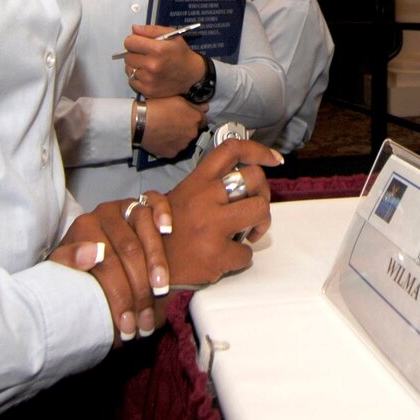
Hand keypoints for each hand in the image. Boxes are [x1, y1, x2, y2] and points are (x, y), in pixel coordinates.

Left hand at [50, 193, 171, 345]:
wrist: (86, 262)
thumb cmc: (77, 272)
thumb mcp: (64, 271)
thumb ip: (70, 261)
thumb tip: (93, 254)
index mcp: (84, 228)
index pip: (107, 261)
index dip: (119, 294)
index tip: (126, 323)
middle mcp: (104, 213)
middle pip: (129, 249)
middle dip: (140, 289)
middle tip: (145, 320)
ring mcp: (124, 206)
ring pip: (145, 227)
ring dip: (157, 262)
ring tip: (161, 291)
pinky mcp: (141, 204)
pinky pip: (154, 201)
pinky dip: (163, 212)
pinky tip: (167, 231)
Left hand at [122, 26, 207, 98]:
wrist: (191, 75)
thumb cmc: (181, 53)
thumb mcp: (171, 35)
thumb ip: (151, 30)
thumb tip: (134, 29)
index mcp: (157, 49)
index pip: (130, 42)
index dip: (133, 41)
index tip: (139, 43)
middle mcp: (151, 65)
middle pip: (127, 56)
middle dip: (134, 53)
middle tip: (145, 54)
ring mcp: (149, 79)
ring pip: (128, 68)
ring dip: (135, 65)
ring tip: (146, 64)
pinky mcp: (147, 90)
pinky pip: (131, 80)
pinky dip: (136, 77)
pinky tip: (147, 74)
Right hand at [141, 95, 204, 158]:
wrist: (140, 122)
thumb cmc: (158, 106)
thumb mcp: (177, 99)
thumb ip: (194, 104)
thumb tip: (205, 108)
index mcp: (196, 119)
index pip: (202, 120)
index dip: (194, 117)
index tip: (185, 116)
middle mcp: (193, 134)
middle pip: (193, 131)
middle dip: (186, 127)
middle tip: (173, 123)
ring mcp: (183, 145)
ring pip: (184, 141)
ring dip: (179, 137)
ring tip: (165, 131)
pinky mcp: (172, 154)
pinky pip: (174, 149)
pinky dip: (170, 145)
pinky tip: (161, 139)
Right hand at [163, 139, 280, 284]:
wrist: (146, 269)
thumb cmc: (165, 235)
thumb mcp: (179, 199)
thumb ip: (207, 188)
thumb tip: (241, 182)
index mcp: (196, 183)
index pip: (231, 150)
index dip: (258, 150)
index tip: (273, 160)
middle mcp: (204, 198)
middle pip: (254, 178)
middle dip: (264, 193)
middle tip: (256, 209)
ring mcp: (211, 225)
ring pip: (260, 209)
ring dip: (261, 223)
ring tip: (249, 233)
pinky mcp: (217, 253)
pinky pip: (247, 251)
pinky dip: (242, 256)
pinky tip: (228, 257)